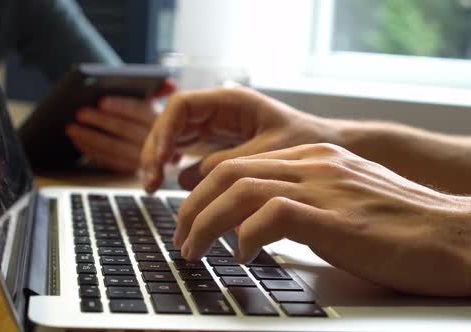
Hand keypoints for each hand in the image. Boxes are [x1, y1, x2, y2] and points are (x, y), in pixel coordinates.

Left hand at [66, 79, 175, 172]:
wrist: (164, 144)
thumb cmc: (149, 115)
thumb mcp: (158, 102)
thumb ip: (158, 89)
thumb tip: (170, 83)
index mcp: (161, 120)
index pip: (141, 111)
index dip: (121, 106)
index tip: (101, 101)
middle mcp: (155, 141)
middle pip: (124, 129)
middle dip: (100, 121)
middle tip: (78, 113)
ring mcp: (143, 159)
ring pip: (114, 148)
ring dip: (90, 138)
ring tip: (71, 128)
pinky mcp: (131, 170)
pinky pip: (110, 162)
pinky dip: (92, 152)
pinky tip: (78, 143)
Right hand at [141, 87, 342, 191]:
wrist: (328, 149)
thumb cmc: (308, 141)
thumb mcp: (270, 152)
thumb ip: (229, 164)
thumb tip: (185, 180)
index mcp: (231, 103)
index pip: (182, 106)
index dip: (165, 130)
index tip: (162, 159)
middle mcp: (218, 112)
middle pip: (171, 123)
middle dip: (155, 149)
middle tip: (150, 181)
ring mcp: (216, 129)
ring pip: (173, 138)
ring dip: (159, 160)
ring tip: (152, 186)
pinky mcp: (217, 146)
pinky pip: (185, 151)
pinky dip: (172, 166)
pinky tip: (166, 181)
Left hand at [174, 143, 470, 295]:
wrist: (453, 235)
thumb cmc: (399, 226)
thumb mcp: (341, 201)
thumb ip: (302, 201)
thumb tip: (258, 222)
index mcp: (313, 158)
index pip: (239, 163)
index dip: (205, 191)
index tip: (191, 218)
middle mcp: (314, 164)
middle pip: (228, 173)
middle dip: (192, 206)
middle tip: (180, 237)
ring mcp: (324, 187)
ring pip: (239, 190)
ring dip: (205, 223)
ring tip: (193, 250)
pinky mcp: (335, 218)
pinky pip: (271, 215)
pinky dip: (245, 236)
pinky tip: (242, 257)